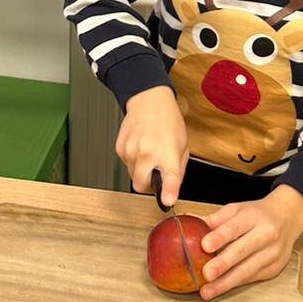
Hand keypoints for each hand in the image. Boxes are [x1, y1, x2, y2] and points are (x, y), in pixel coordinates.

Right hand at [115, 86, 188, 202]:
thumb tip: (170, 189)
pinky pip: (126, 164)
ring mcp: (130, 150)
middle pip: (140, 185)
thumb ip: (177, 170)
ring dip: (141, 171)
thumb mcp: (183, 146)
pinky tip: (140, 146)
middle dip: (148, 185)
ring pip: (132, 175)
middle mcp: (146, 152)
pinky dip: (134, 161)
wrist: (149, 100)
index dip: (168, 191)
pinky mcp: (119, 148)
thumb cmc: (168, 121)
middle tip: (156, 174)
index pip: (169, 176)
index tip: (167, 201)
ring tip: (149, 152)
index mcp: (167, 152)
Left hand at [197, 184, 302, 300]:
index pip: (235, 227)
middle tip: (206, 274)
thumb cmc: (256, 214)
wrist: (288, 217)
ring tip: (207, 291)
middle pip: (243, 251)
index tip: (205, 246)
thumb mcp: (236, 210)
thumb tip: (186, 222)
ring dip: (226, 283)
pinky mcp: (274, 268)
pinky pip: (252, 278)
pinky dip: (234, 284)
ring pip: (248, 270)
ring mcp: (273, 253)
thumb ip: (213, 220)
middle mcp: (266, 234)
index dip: (220, 237)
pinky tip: (220, 289)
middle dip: (223, 264)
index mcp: (253, 217)